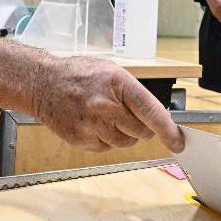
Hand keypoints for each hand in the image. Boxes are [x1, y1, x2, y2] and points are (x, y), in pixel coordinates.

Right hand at [33, 57, 184, 152]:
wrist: (42, 83)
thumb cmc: (78, 75)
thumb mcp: (111, 72)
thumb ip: (133, 93)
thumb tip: (156, 116)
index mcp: (118, 83)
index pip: (151, 111)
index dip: (168, 130)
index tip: (178, 142)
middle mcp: (106, 105)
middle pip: (140, 131)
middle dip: (140, 128)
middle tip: (125, 115)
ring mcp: (92, 125)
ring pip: (124, 142)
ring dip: (121, 134)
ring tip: (104, 116)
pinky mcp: (81, 140)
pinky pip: (106, 148)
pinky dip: (104, 139)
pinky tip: (91, 123)